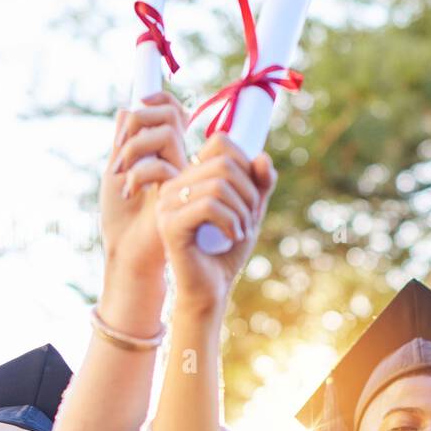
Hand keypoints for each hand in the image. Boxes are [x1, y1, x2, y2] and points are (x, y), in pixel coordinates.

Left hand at [100, 92, 188, 276]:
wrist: (129, 253)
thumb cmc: (122, 218)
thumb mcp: (117, 171)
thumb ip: (125, 142)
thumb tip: (127, 107)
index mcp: (167, 152)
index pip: (172, 110)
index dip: (157, 99)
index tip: (136, 106)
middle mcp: (180, 160)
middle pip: (170, 113)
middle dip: (137, 121)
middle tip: (120, 151)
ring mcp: (184, 176)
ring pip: (166, 132)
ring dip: (134, 146)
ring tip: (122, 174)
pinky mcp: (183, 193)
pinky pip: (161, 163)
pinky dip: (138, 172)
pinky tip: (130, 192)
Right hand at [156, 133, 276, 315]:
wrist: (211, 289)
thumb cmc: (227, 250)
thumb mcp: (250, 211)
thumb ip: (259, 183)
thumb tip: (262, 156)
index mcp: (191, 176)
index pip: (220, 142)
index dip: (246, 164)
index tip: (250, 196)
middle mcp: (175, 184)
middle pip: (224, 162)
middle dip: (249, 192)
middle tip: (249, 218)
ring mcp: (168, 203)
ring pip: (219, 184)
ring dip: (242, 211)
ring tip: (241, 230)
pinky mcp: (170, 224)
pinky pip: (209, 205)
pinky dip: (231, 221)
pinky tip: (233, 237)